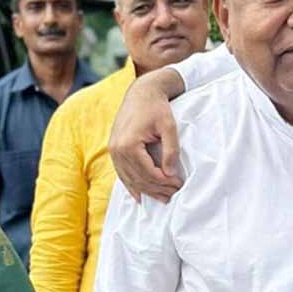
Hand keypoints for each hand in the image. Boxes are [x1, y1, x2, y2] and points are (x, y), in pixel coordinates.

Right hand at [109, 68, 184, 202]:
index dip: (164, 182)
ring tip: (162, 198)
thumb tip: (170, 174)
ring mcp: (113, 151)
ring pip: (129, 179)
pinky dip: (131, 186)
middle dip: (157, 189)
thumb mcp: (169, 126)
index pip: (148, 172)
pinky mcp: (114, 150)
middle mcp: (117, 150)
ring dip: (146, 191)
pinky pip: (121, 174)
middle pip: (138, 179)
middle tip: (174, 194)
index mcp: (128, 144)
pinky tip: (140, 196)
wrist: (141, 93)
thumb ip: (171, 150)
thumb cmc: (156, 107)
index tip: (179, 185)